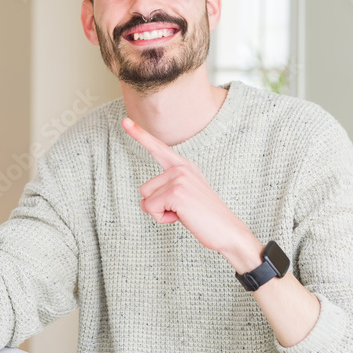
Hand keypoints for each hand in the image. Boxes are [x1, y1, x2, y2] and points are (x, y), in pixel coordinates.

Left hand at [122, 116, 260, 266]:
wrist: (227, 231)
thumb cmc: (205, 218)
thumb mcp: (184, 197)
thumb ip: (166, 190)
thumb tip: (144, 201)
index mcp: (184, 166)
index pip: (158, 148)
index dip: (140, 134)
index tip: (125, 121)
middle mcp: (181, 167)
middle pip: (145, 188)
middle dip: (157, 205)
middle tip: (182, 210)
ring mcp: (179, 178)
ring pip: (146, 199)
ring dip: (160, 212)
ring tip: (183, 213)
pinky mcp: (176, 192)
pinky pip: (151, 208)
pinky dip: (162, 219)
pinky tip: (182, 217)